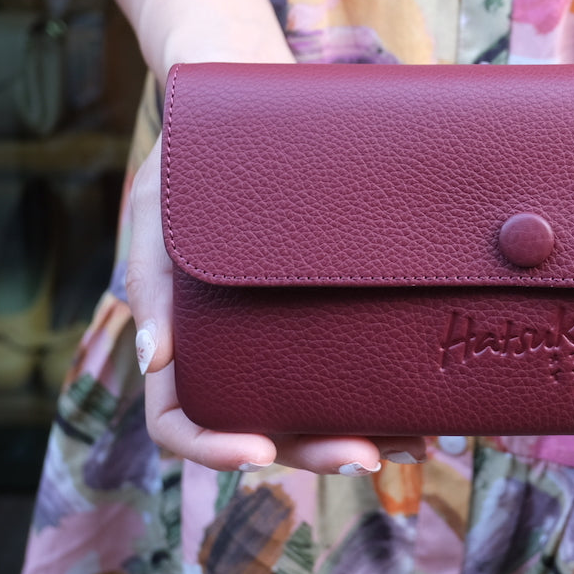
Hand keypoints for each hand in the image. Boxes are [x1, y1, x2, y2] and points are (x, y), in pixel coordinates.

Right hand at [127, 134, 428, 473]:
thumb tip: (156, 360)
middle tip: (369, 455)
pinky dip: (382, 389)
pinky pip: (349, 364)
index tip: (259, 451)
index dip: (212, 449)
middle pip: (264, 428)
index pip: (178, 420)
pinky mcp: (324, 313)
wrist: (244, 118)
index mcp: (180, 339)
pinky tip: (422, 398)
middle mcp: (233, 351)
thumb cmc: (188, 164)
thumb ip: (150, 280)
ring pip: (314, 409)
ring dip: (361, 434)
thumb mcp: (157, 208)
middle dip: (315, 452)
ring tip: (415, 442)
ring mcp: (280, 337)